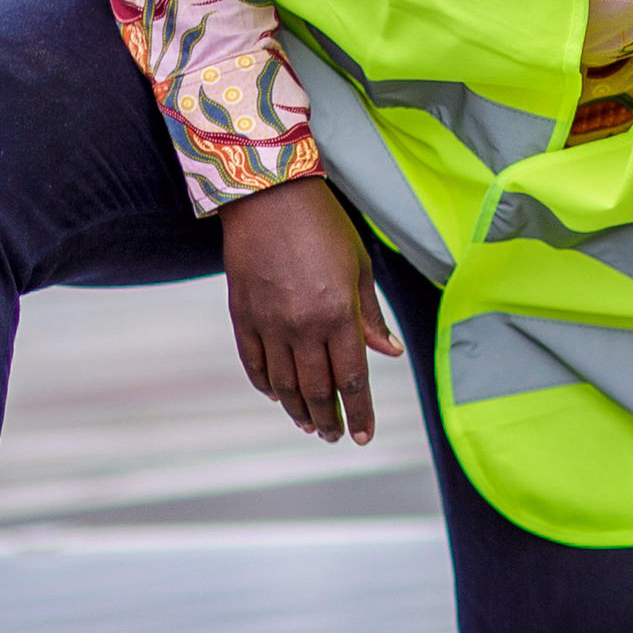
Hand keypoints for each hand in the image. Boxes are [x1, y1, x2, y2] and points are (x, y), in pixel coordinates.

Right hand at [221, 176, 401, 442]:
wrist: (268, 194)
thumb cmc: (323, 225)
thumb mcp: (359, 266)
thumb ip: (371, 316)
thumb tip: (389, 353)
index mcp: (339, 313)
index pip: (352, 379)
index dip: (360, 413)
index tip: (363, 437)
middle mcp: (303, 325)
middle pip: (317, 389)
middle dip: (328, 418)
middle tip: (333, 436)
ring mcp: (268, 322)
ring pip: (283, 384)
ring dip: (297, 409)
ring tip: (308, 424)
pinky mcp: (242, 315)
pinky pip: (253, 363)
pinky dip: (265, 384)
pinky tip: (276, 396)